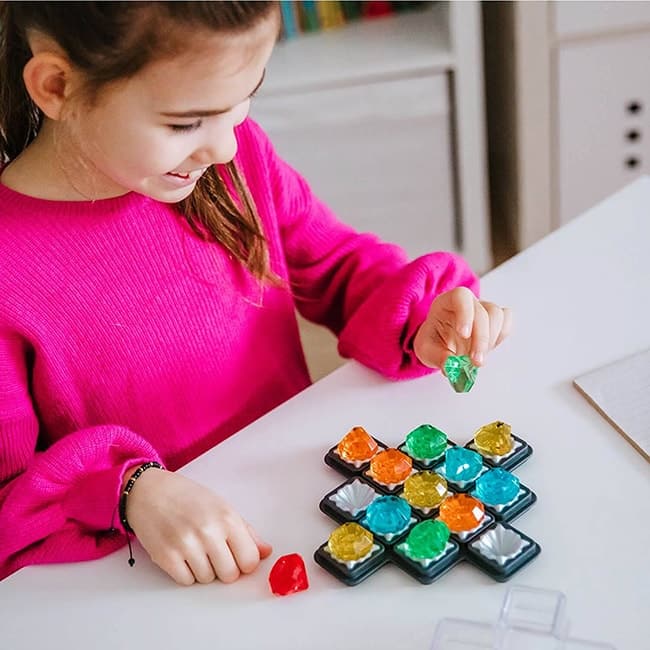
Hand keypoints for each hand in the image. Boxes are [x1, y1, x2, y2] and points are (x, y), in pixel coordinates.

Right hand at [124, 468, 271, 585]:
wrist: (150, 491)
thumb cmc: (187, 497)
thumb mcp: (222, 506)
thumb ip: (246, 531)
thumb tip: (265, 552)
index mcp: (227, 518)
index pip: (250, 560)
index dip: (245, 562)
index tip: (238, 557)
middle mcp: (208, 532)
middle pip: (230, 575)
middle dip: (225, 568)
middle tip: (215, 553)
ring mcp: (186, 545)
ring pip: (208, 580)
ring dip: (204, 569)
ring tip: (196, 548)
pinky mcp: (166, 557)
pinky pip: (186, 581)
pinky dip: (186, 573)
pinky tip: (182, 554)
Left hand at [413, 286, 511, 370]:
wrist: (440, 342)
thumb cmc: (432, 340)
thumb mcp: (426, 350)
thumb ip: (438, 357)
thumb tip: (451, 366)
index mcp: (447, 302)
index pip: (461, 296)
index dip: (465, 314)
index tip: (464, 335)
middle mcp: (467, 302)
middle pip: (483, 311)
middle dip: (481, 339)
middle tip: (475, 361)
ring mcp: (483, 309)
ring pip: (497, 316)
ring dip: (491, 340)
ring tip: (478, 358)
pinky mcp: (494, 321)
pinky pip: (505, 324)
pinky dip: (499, 339)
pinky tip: (487, 350)